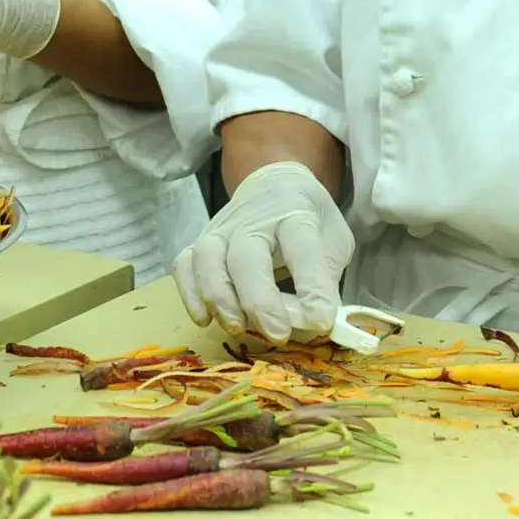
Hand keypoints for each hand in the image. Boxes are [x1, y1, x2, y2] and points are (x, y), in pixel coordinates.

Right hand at [174, 160, 354, 341]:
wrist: (275, 184)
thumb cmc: (307, 219)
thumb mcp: (334, 239)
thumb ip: (326, 278)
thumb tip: (315, 321)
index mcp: (294, 213)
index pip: (301, 245)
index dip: (312, 285)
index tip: (321, 320)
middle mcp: (253, 219)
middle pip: (246, 255)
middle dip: (260, 300)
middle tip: (279, 333)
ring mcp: (221, 229)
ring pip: (208, 258)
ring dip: (220, 297)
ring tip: (238, 327)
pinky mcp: (199, 242)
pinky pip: (184, 265)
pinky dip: (190, 294)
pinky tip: (205, 319)